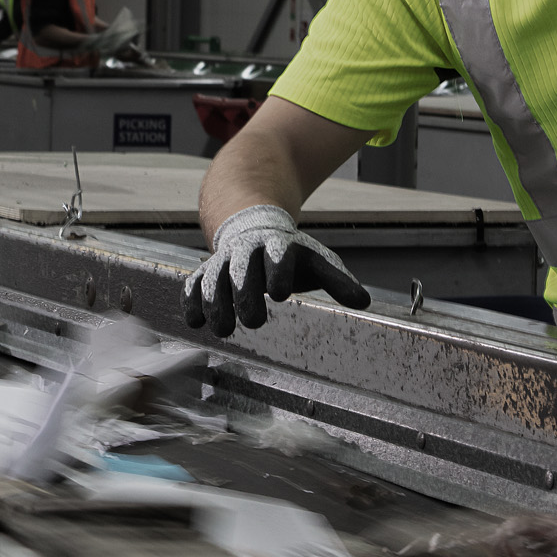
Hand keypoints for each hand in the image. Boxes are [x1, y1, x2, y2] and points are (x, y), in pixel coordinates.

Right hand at [182, 204, 368, 335]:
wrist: (252, 226)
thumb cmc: (290, 254)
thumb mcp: (316, 261)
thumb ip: (338, 281)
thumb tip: (364, 302)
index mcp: (277, 245)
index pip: (277, 255)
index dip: (278, 272)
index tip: (281, 295)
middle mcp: (246, 251)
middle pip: (242, 269)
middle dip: (246, 294)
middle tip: (255, 321)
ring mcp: (223, 261)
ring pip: (213, 279)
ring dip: (216, 304)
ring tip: (223, 329)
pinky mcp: (205, 273)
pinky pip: (193, 284)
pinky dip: (191, 301)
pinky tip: (195, 322)